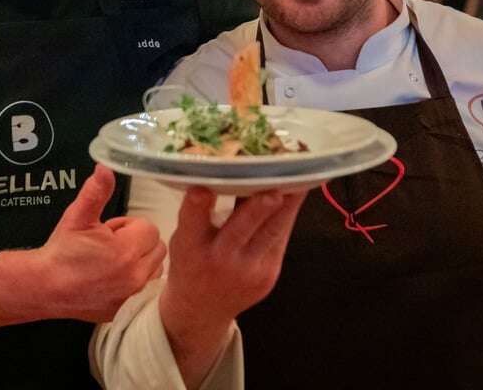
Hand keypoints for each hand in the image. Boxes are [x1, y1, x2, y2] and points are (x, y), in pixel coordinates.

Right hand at [31, 166, 164, 322]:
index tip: (109, 231)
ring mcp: (131, 296)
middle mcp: (135, 277)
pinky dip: (134, 281)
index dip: (129, 225)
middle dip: (137, 241)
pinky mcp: (125, 309)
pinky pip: (144, 289)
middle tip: (110, 244)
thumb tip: (105, 168)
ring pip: (154, 269)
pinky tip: (111, 278)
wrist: (44, 286)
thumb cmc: (62, 251)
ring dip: (140, 261)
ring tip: (112, 260)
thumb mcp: (78, 216)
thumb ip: (96, 191)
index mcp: (126, 251)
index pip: (149, 228)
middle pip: (157, 248)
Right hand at [159, 188, 305, 387]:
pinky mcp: (269, 275)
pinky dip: (288, 215)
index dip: (197, 204)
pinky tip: (296, 195)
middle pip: (241, 229)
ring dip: (288, 205)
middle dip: (259, 207)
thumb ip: (198, 214)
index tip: (202, 187)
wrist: (201, 311)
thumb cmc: (191, 263)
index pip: (192, 222)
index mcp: (190, 248)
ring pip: (273, 232)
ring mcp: (249, 270)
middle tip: (274, 183)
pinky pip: (281, 239)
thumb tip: (224, 172)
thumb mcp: (183, 240)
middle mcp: (219, 260)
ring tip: (300, 180)